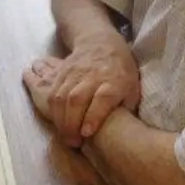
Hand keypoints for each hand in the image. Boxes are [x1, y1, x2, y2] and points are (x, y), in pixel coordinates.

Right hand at [22, 30, 139, 146]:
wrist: (100, 41)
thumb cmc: (120, 70)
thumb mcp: (132, 87)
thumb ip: (127, 107)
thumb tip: (124, 130)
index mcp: (114, 81)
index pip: (102, 98)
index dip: (93, 116)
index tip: (86, 133)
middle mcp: (93, 76)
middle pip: (78, 99)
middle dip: (72, 123)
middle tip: (73, 143)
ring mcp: (75, 73)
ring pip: (61, 96)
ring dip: (60, 119)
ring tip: (64, 136)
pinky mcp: (62, 72)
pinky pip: (52, 92)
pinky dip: (52, 110)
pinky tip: (56, 122)